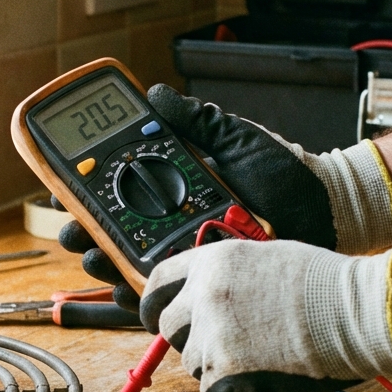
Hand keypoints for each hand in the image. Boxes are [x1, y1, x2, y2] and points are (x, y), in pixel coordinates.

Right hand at [58, 84, 391, 310]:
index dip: (88, 197)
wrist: (325, 206)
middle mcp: (175, 226)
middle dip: (86, 235)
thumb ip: (194, 119)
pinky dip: (141, 297)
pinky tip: (124, 291)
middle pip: (115, 235)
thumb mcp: (234, 138)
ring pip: (132, 269)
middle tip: (74, 232)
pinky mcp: (206, 284)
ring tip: (94, 258)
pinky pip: (166, 297)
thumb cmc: (284, 173)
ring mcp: (189, 257)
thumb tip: (155, 94)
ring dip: (105, 266)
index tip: (67, 194)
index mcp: (175, 190)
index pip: (118, 195)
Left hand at [137, 239, 391, 391]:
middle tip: (218, 344)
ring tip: (260, 353)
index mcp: (212, 261)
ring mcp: (211, 336)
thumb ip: (226, 278)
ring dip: (215, 364)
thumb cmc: (324, 285)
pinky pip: (212, 390)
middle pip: (167, 327)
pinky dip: (233, 389)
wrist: (355, 313)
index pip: (158, 283)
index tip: (157, 318)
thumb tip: (203, 300)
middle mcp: (203, 296)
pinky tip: (265, 371)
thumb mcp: (264, 260)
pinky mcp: (224, 373)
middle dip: (187, 338)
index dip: (154, 304)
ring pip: (192, 362)